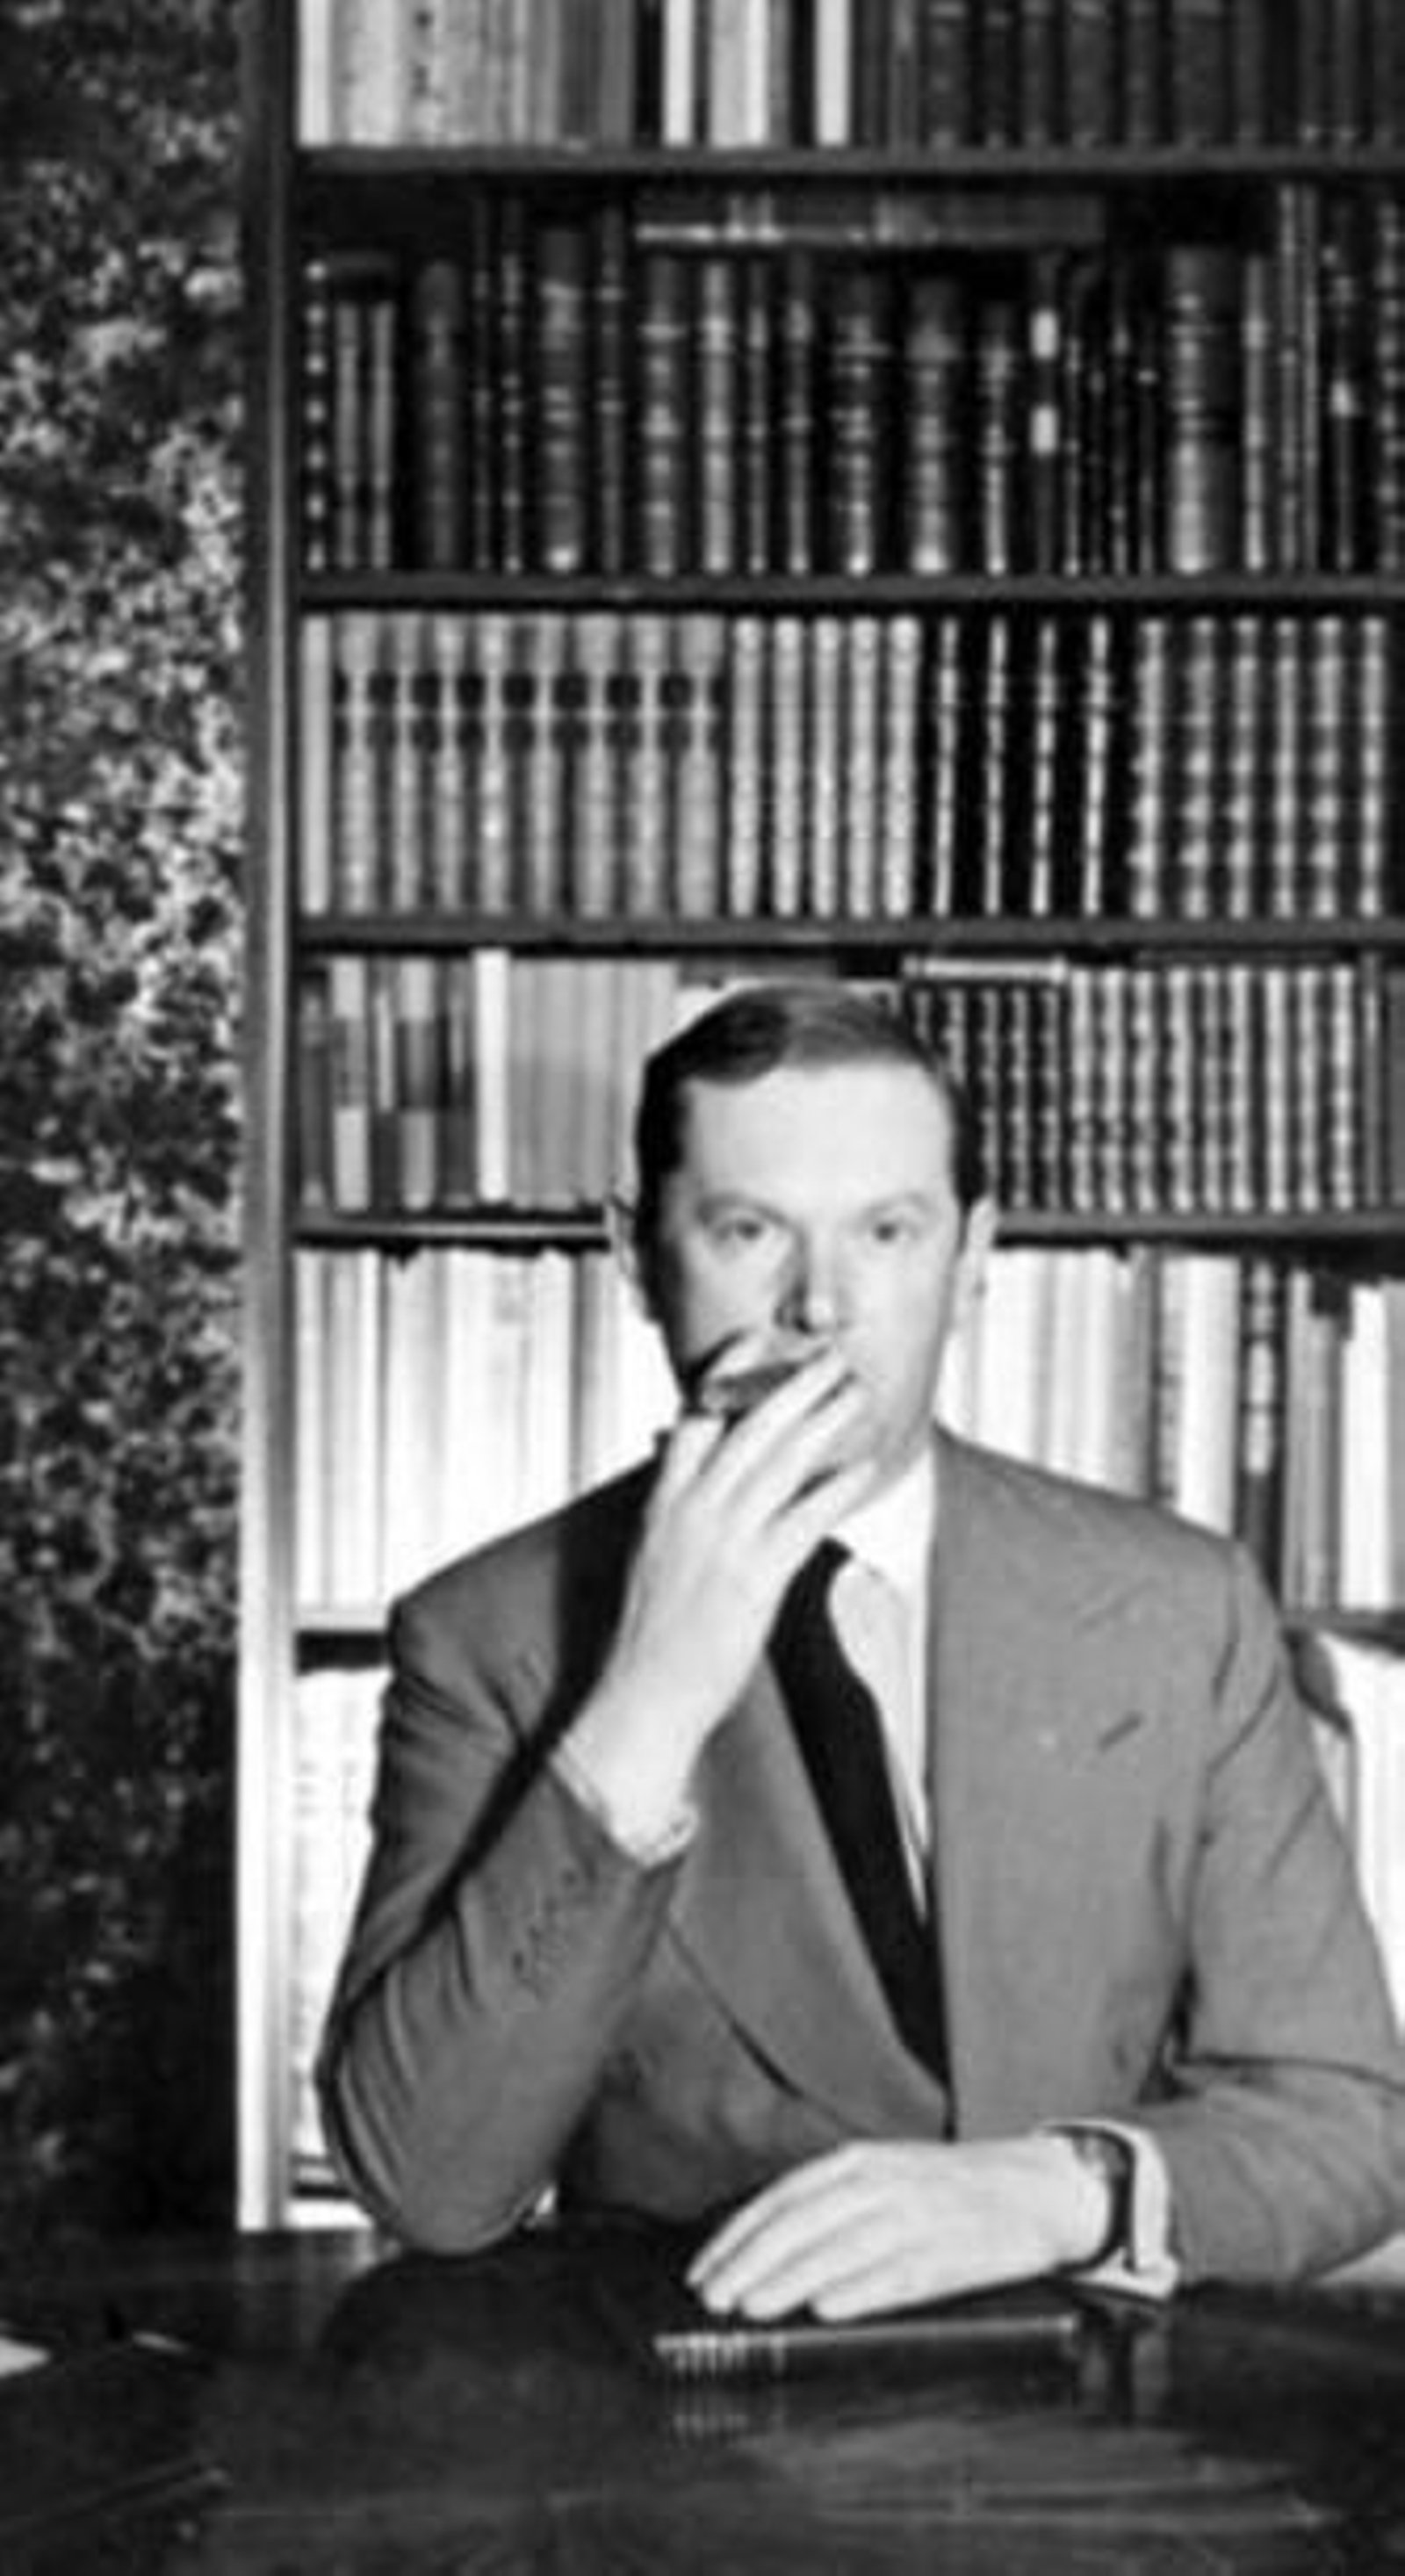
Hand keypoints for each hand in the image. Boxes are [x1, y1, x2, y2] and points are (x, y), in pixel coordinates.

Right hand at [566, 1340, 875, 1815]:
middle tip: (830, 1356)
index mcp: (663, 1501)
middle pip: (748, 1425)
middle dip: (793, 1382)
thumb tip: (684, 1466)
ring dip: (824, 1420)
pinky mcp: (755, 1575)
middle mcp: (692, 1509)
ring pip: (780, 1460)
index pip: (695, 1417)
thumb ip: (675, 1507)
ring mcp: (724, 1539)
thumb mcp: (652, 1554)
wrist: (644, 1693)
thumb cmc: (651, 1635)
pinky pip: (804, 1518)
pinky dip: (836, 1488)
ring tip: (856, 1393)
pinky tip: (863, 1469)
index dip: (729, 1372)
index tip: (760, 1339)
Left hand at [686, 2136, 1109, 2320]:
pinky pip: (896, 2276)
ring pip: (840, 2250)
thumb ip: (829, 2201)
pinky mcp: (949, 2255)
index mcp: (860, 2160)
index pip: (782, 2198)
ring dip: (790, 2281)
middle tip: (713, 2299)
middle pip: (802, 2223)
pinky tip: (826, 2310)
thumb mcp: (884, 2173)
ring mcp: (917, 2218)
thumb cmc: (946, 2189)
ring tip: (751, 2309)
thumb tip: (759, 2244)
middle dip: (750, 2263)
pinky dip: (858, 2292)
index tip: (703, 2271)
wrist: (1034, 2189)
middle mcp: (883, 2183)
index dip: (738, 2236)